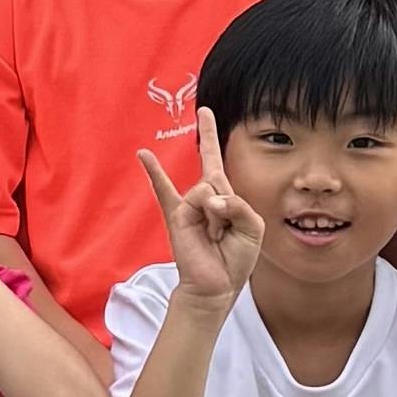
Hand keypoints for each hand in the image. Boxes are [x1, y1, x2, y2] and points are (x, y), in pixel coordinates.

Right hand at [138, 108, 265, 307]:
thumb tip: (209, 198)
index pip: (215, 160)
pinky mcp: (177, 215)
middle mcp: (204, 195)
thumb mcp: (253, 229)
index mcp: (224, 196)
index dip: (209, 135)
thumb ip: (238, 206)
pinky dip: (154, 172)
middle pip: (218, 180)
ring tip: (214, 236)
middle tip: (224, 231)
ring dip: (217, 217)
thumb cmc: (236, 258)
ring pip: (206, 191)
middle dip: (227, 207)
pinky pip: (164, 190)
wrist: (216, 286)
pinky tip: (143, 155)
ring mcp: (189, 204)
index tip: (204, 110)